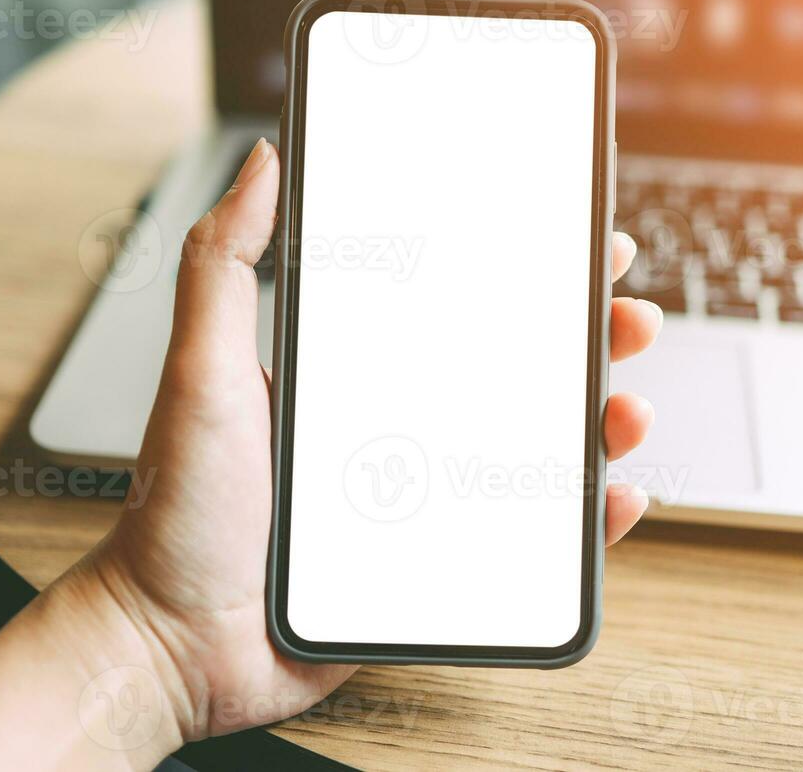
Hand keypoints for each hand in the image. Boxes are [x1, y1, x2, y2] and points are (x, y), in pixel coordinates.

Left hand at [89, 138, 662, 740]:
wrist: (174, 642)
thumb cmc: (177, 509)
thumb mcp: (199, 368)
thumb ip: (222, 263)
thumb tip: (262, 160)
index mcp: (355, 370)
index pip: (458, 303)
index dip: (523, 269)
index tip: (576, 236)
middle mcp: (399, 426)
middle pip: (516, 369)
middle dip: (586, 336)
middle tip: (627, 317)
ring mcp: (426, 496)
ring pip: (537, 449)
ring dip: (601, 424)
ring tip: (628, 409)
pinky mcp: (439, 565)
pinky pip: (531, 540)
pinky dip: (585, 524)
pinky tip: (615, 498)